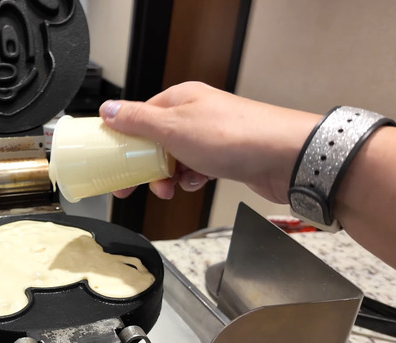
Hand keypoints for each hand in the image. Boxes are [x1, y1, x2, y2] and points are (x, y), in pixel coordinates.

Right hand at [100, 82, 318, 203]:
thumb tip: (109, 109)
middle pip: (156, 141)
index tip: (111, 162)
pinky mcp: (226, 156)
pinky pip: (196, 169)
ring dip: (168, 177)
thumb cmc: (235, 136)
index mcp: (180, 99)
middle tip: (131, 187)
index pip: (139, 116)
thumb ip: (137, 120)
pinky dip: (191, 179)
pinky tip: (195, 183)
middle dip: (144, 166)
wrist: (285, 157)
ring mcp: (212, 135)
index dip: (123, 141)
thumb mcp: (173, 127)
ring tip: (168, 189)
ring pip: (175, 158)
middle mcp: (196, 113)